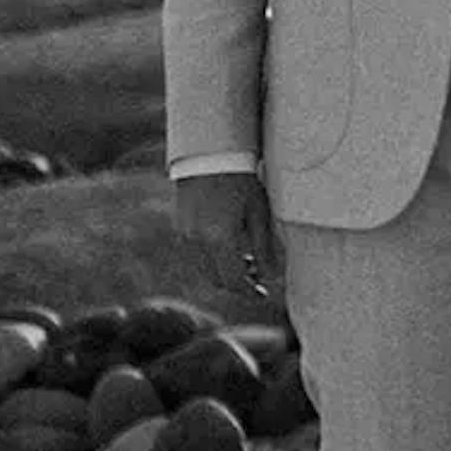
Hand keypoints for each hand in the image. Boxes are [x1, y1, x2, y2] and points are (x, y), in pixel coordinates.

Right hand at [175, 171, 282, 304]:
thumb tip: (271, 277)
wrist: (211, 156)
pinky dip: (211, 262)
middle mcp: (197, 242)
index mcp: (220, 238)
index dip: (250, 292)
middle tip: (258, 280)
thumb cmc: (242, 181)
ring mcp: (185, 236)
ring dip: (223, 274)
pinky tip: (229, 249)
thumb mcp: (259, 213)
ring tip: (246, 262)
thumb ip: (264, 248)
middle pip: (217, 281)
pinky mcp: (179, 229)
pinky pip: (195, 258)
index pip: (234, 281)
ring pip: (204, 271)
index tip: (263, 293)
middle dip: (238, 285)